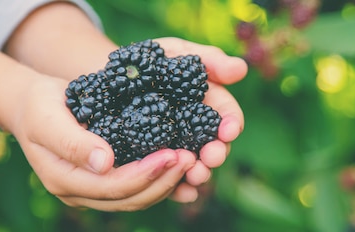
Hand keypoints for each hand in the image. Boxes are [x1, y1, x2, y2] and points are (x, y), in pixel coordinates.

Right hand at [5, 75, 196, 210]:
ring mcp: (94, 189)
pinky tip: (180, 163)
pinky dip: (160, 178)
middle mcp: (80, 192)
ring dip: (166, 182)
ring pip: (137, 197)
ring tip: (191, 159)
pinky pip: (138, 187)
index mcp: (64, 180)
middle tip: (190, 157)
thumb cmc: (38, 105)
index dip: (145, 173)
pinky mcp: (107, 178)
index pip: (112, 187)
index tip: (173, 153)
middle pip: (130, 198)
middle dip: (163, 180)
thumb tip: (105, 163)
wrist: (33, 104)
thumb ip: (72, 141)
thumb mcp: (47, 117)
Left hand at [154, 38, 246, 201]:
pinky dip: (178, 189)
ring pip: (194, 167)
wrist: (114, 78)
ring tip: (196, 175)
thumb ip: (209, 60)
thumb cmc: (153, 61)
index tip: (229, 129)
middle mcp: (197, 132)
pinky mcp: (156, 163)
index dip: (231, 124)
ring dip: (199, 173)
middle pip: (214, 147)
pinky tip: (180, 192)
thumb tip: (240, 69)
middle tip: (212, 157)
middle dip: (216, 154)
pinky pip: (170, 180)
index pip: (227, 117)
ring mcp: (178, 149)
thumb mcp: (178, 53)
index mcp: (209, 105)